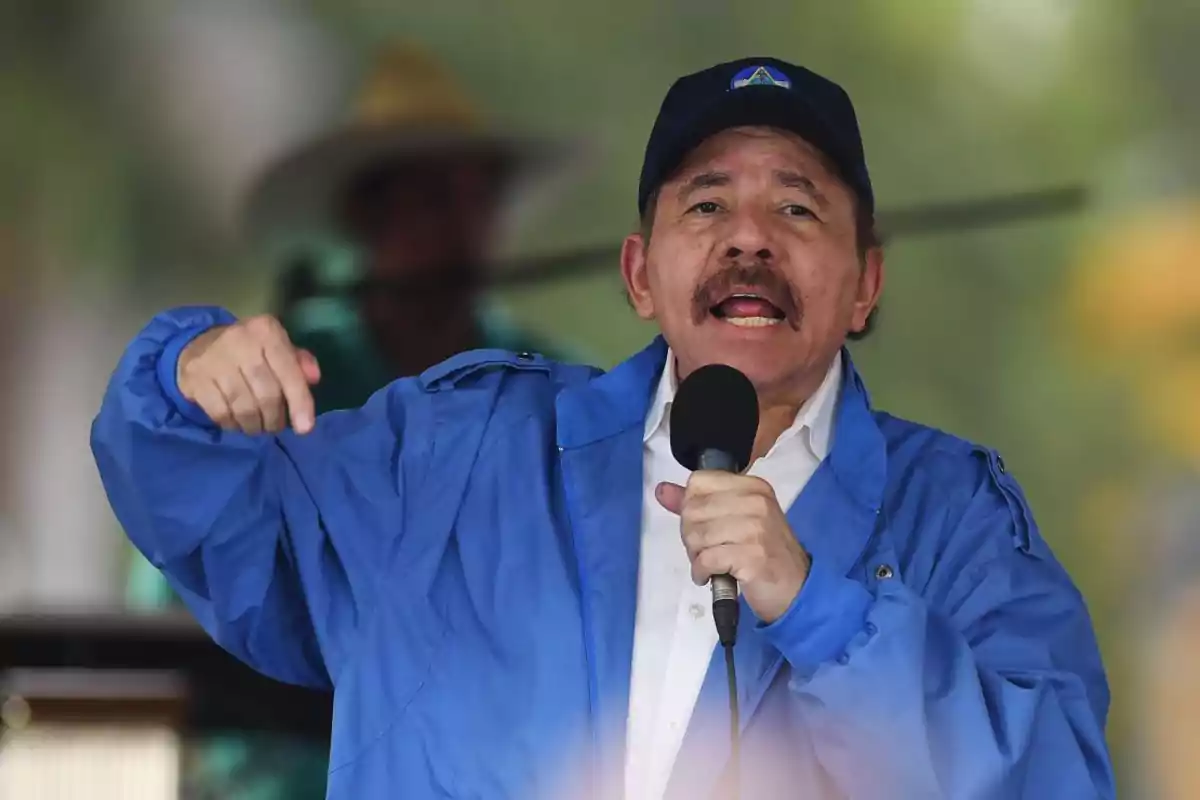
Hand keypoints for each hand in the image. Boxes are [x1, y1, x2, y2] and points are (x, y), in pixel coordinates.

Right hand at [177, 315, 320, 434]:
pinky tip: (236, 423)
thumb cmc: (249, 351)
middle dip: (275, 419)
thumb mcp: (277, 348)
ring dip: (254, 426)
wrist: (198, 345)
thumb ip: (298, 362)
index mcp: (266, 331)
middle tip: (275, 426)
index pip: (289, 372)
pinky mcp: (194, 377)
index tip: (305, 428)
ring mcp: (214, 359)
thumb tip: (314, 378)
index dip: (300, 403)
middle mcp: (240, 340)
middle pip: (267, 395)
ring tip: (258, 427)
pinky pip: (220, 413)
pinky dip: (232, 424)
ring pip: (244, 408)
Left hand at [656, 471, 810, 623]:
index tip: (703, 526)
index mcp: (752, 487)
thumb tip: (662, 490)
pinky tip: (711, 576)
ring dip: (696, 555)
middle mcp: (756, 502)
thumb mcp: (735, 520)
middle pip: (693, 509)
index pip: (698, 482)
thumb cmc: (764, 554)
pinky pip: (706, 559)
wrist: (796, 588)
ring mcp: (756, 528)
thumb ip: (698, 503)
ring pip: (697, 534)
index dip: (691, 507)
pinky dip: (702, 572)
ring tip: (711, 564)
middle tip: (707, 551)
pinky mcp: (752, 556)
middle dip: (691, 535)